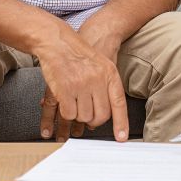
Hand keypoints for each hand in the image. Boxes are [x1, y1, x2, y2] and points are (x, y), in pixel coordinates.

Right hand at [37, 28, 127, 142]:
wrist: (59, 42)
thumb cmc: (80, 55)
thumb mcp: (102, 65)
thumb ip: (107, 86)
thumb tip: (108, 113)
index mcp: (110, 74)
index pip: (119, 103)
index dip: (121, 122)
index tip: (121, 138)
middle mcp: (98, 80)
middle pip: (100, 115)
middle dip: (93, 120)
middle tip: (87, 116)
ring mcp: (81, 85)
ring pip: (84, 117)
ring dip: (78, 115)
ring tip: (75, 103)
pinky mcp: (65, 90)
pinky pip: (68, 113)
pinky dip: (66, 112)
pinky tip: (65, 102)